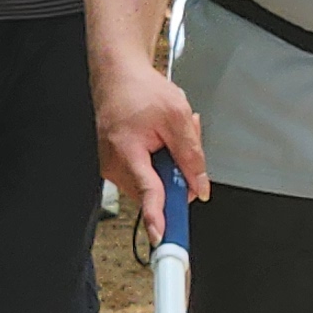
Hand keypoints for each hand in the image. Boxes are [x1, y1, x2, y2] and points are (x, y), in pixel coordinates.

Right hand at [94, 53, 206, 223]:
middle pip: (157, 190)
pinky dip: (159, 160)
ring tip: (168, 133)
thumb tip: (199, 187)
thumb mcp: (178, 116)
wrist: (118, 75)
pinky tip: (160, 138)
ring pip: (154, 183)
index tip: (161, 237)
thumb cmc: (140, 89)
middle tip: (181, 141)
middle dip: (177, 172)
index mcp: (127, 150)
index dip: (158, 217)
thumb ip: (191, 155)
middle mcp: (115, 163)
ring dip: (170, 164)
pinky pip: (146, 174)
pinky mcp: (116, 165)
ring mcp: (113, 166)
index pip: (148, 191)